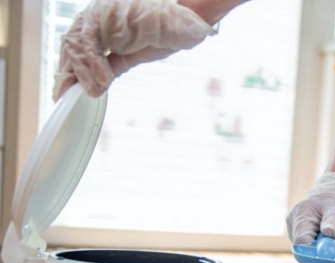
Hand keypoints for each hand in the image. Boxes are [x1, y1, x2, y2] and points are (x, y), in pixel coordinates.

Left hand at [53, 0, 215, 99]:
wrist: (187, 22)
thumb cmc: (167, 33)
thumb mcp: (136, 54)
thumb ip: (116, 63)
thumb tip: (100, 80)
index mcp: (103, 24)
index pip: (77, 47)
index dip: (71, 69)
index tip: (67, 90)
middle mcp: (97, 16)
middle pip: (71, 45)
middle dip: (68, 72)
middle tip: (66, 95)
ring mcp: (100, 13)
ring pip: (76, 43)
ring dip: (82, 71)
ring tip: (92, 90)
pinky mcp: (106, 14)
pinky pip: (91, 41)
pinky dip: (95, 63)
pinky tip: (103, 80)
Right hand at [286, 172, 334, 246]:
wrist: (334, 186)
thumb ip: (333, 222)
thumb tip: (329, 234)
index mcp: (300, 216)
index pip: (301, 242)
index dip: (316, 251)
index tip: (333, 252)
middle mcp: (294, 224)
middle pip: (306, 248)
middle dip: (325, 249)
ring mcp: (297, 229)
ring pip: (312, 248)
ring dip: (329, 246)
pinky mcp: (304, 233)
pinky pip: (315, 245)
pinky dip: (328, 243)